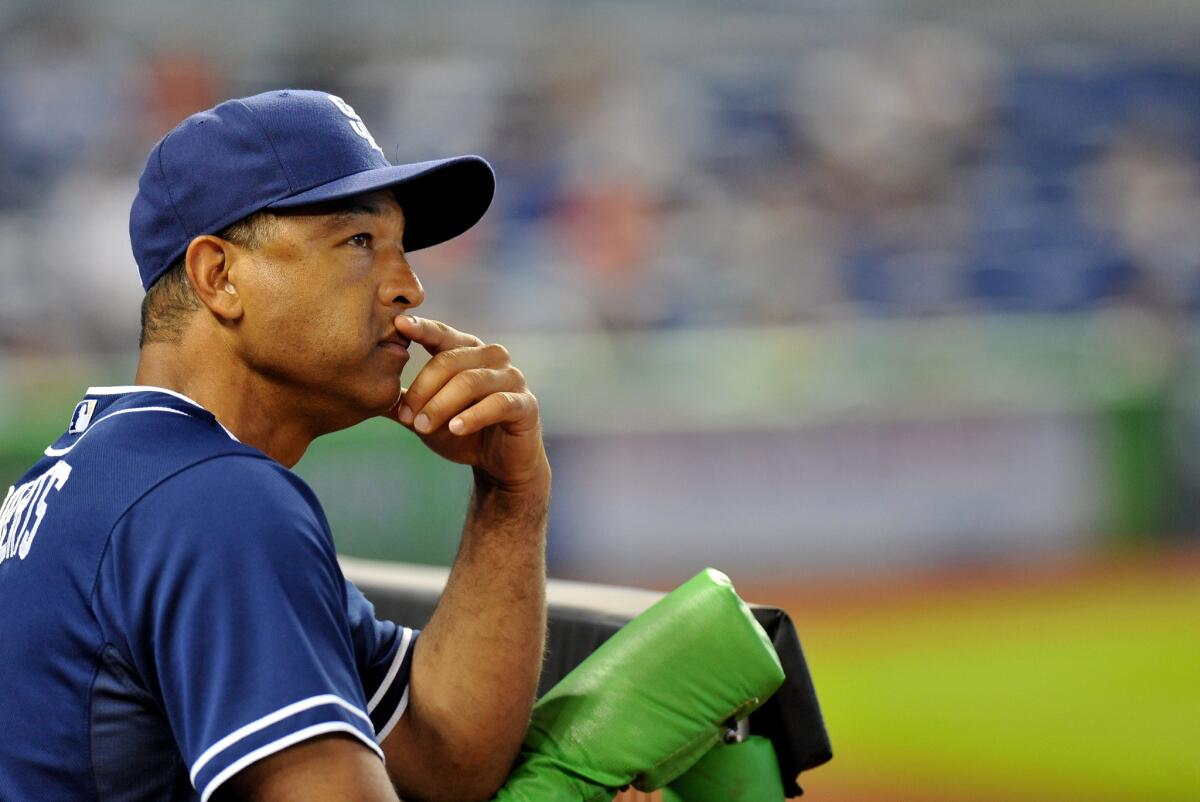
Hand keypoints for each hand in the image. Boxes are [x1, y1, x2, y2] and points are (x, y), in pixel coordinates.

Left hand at [384, 315, 549, 494]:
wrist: (501, 466)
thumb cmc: (464, 433)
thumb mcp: (427, 418)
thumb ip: (404, 404)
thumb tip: (363, 394)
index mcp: (467, 352)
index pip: (441, 334)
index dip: (422, 328)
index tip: (398, 325)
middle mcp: (492, 358)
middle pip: (450, 361)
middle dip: (423, 389)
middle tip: (406, 417)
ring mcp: (512, 379)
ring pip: (471, 382)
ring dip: (442, 405)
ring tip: (423, 427)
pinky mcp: (526, 404)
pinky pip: (498, 404)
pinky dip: (473, 416)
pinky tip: (456, 429)